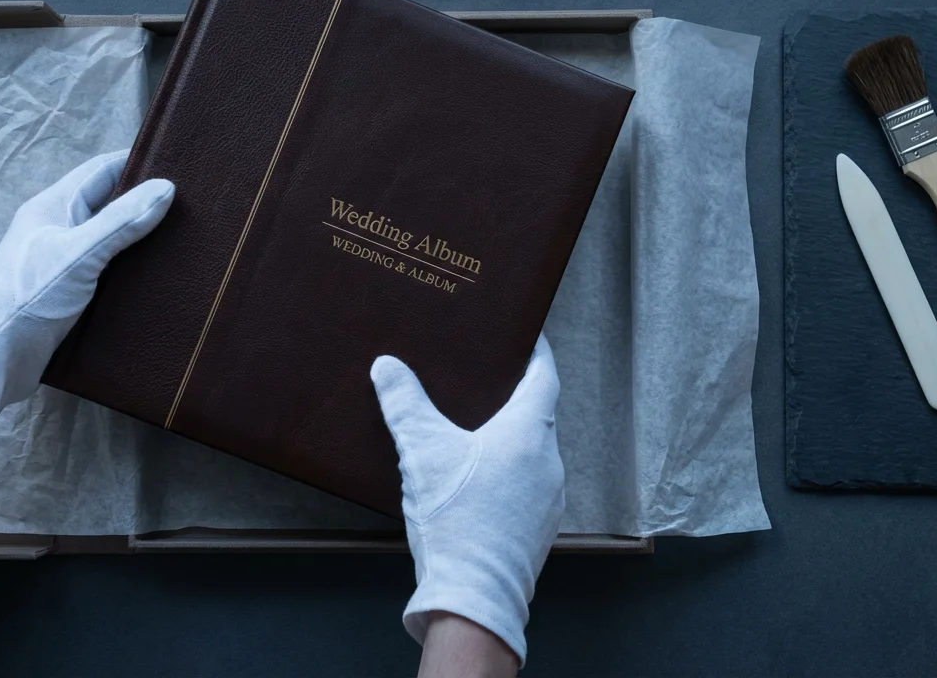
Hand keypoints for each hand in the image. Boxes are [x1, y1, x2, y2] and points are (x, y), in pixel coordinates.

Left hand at [0, 150, 173, 428]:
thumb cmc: (31, 297)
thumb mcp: (81, 254)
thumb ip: (122, 221)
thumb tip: (166, 187)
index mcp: (54, 206)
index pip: (102, 170)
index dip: (138, 164)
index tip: (180, 168)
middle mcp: (58, 228)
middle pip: (109, 203)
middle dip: (145, 203)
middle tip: (192, 209)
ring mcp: (63, 260)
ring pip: (110, 238)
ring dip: (140, 239)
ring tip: (185, 242)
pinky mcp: (69, 290)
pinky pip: (107, 268)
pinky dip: (130, 268)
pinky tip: (157, 278)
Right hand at [370, 333, 563, 665]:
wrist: (472, 598)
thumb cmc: (456, 518)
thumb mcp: (422, 452)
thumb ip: (405, 404)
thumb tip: (387, 366)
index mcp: (529, 433)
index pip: (544, 377)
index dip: (536, 354)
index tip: (526, 337)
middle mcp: (548, 463)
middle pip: (538, 416)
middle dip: (515, 397)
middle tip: (487, 379)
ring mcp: (548, 500)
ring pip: (532, 454)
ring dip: (510, 440)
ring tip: (475, 429)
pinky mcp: (537, 530)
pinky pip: (527, 487)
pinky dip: (508, 474)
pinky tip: (477, 481)